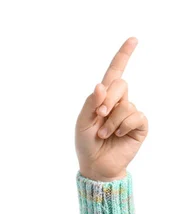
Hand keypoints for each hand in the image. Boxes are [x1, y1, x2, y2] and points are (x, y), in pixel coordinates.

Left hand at [75, 36, 148, 181]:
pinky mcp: (139, 125)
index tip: (133, 40)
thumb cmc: (86, 144)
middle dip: (108, 98)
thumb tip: (100, 85)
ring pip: (126, 104)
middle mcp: (119, 103)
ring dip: (111, 121)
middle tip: (99, 114)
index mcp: (103, 99)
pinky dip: (122, 126)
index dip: (123, 56)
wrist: (96, 165)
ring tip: (104, 134)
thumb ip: (90, 103)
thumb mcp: (82, 122)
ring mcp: (130, 113)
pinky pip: (135, 116)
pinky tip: (117, 136)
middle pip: (121, 84)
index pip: (114, 74)